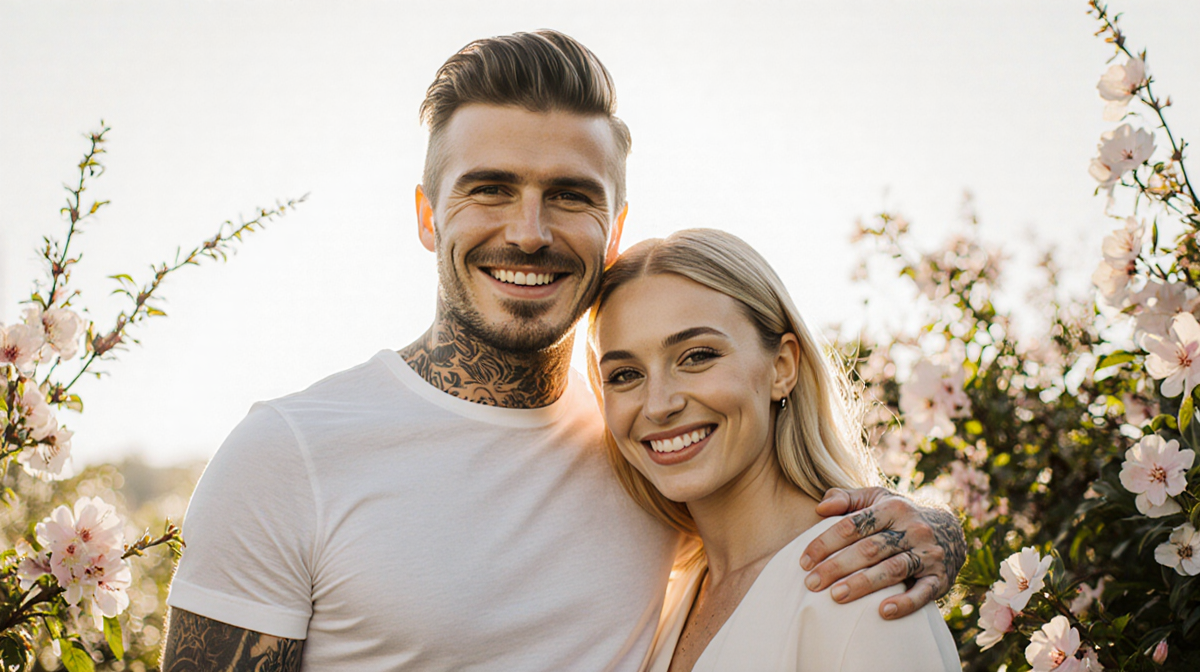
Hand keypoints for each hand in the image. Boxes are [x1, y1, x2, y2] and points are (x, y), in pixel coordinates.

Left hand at [798, 487, 965, 619]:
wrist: (951, 531)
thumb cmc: (900, 516)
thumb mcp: (877, 499)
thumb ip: (847, 499)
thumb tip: (820, 507)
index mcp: (892, 508)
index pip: (852, 526)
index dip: (825, 543)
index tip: (803, 562)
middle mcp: (912, 528)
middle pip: (869, 549)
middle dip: (837, 567)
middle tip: (811, 584)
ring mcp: (928, 554)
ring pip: (892, 569)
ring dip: (863, 584)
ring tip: (836, 596)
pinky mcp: (941, 578)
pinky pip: (923, 592)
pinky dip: (905, 603)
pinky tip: (883, 612)